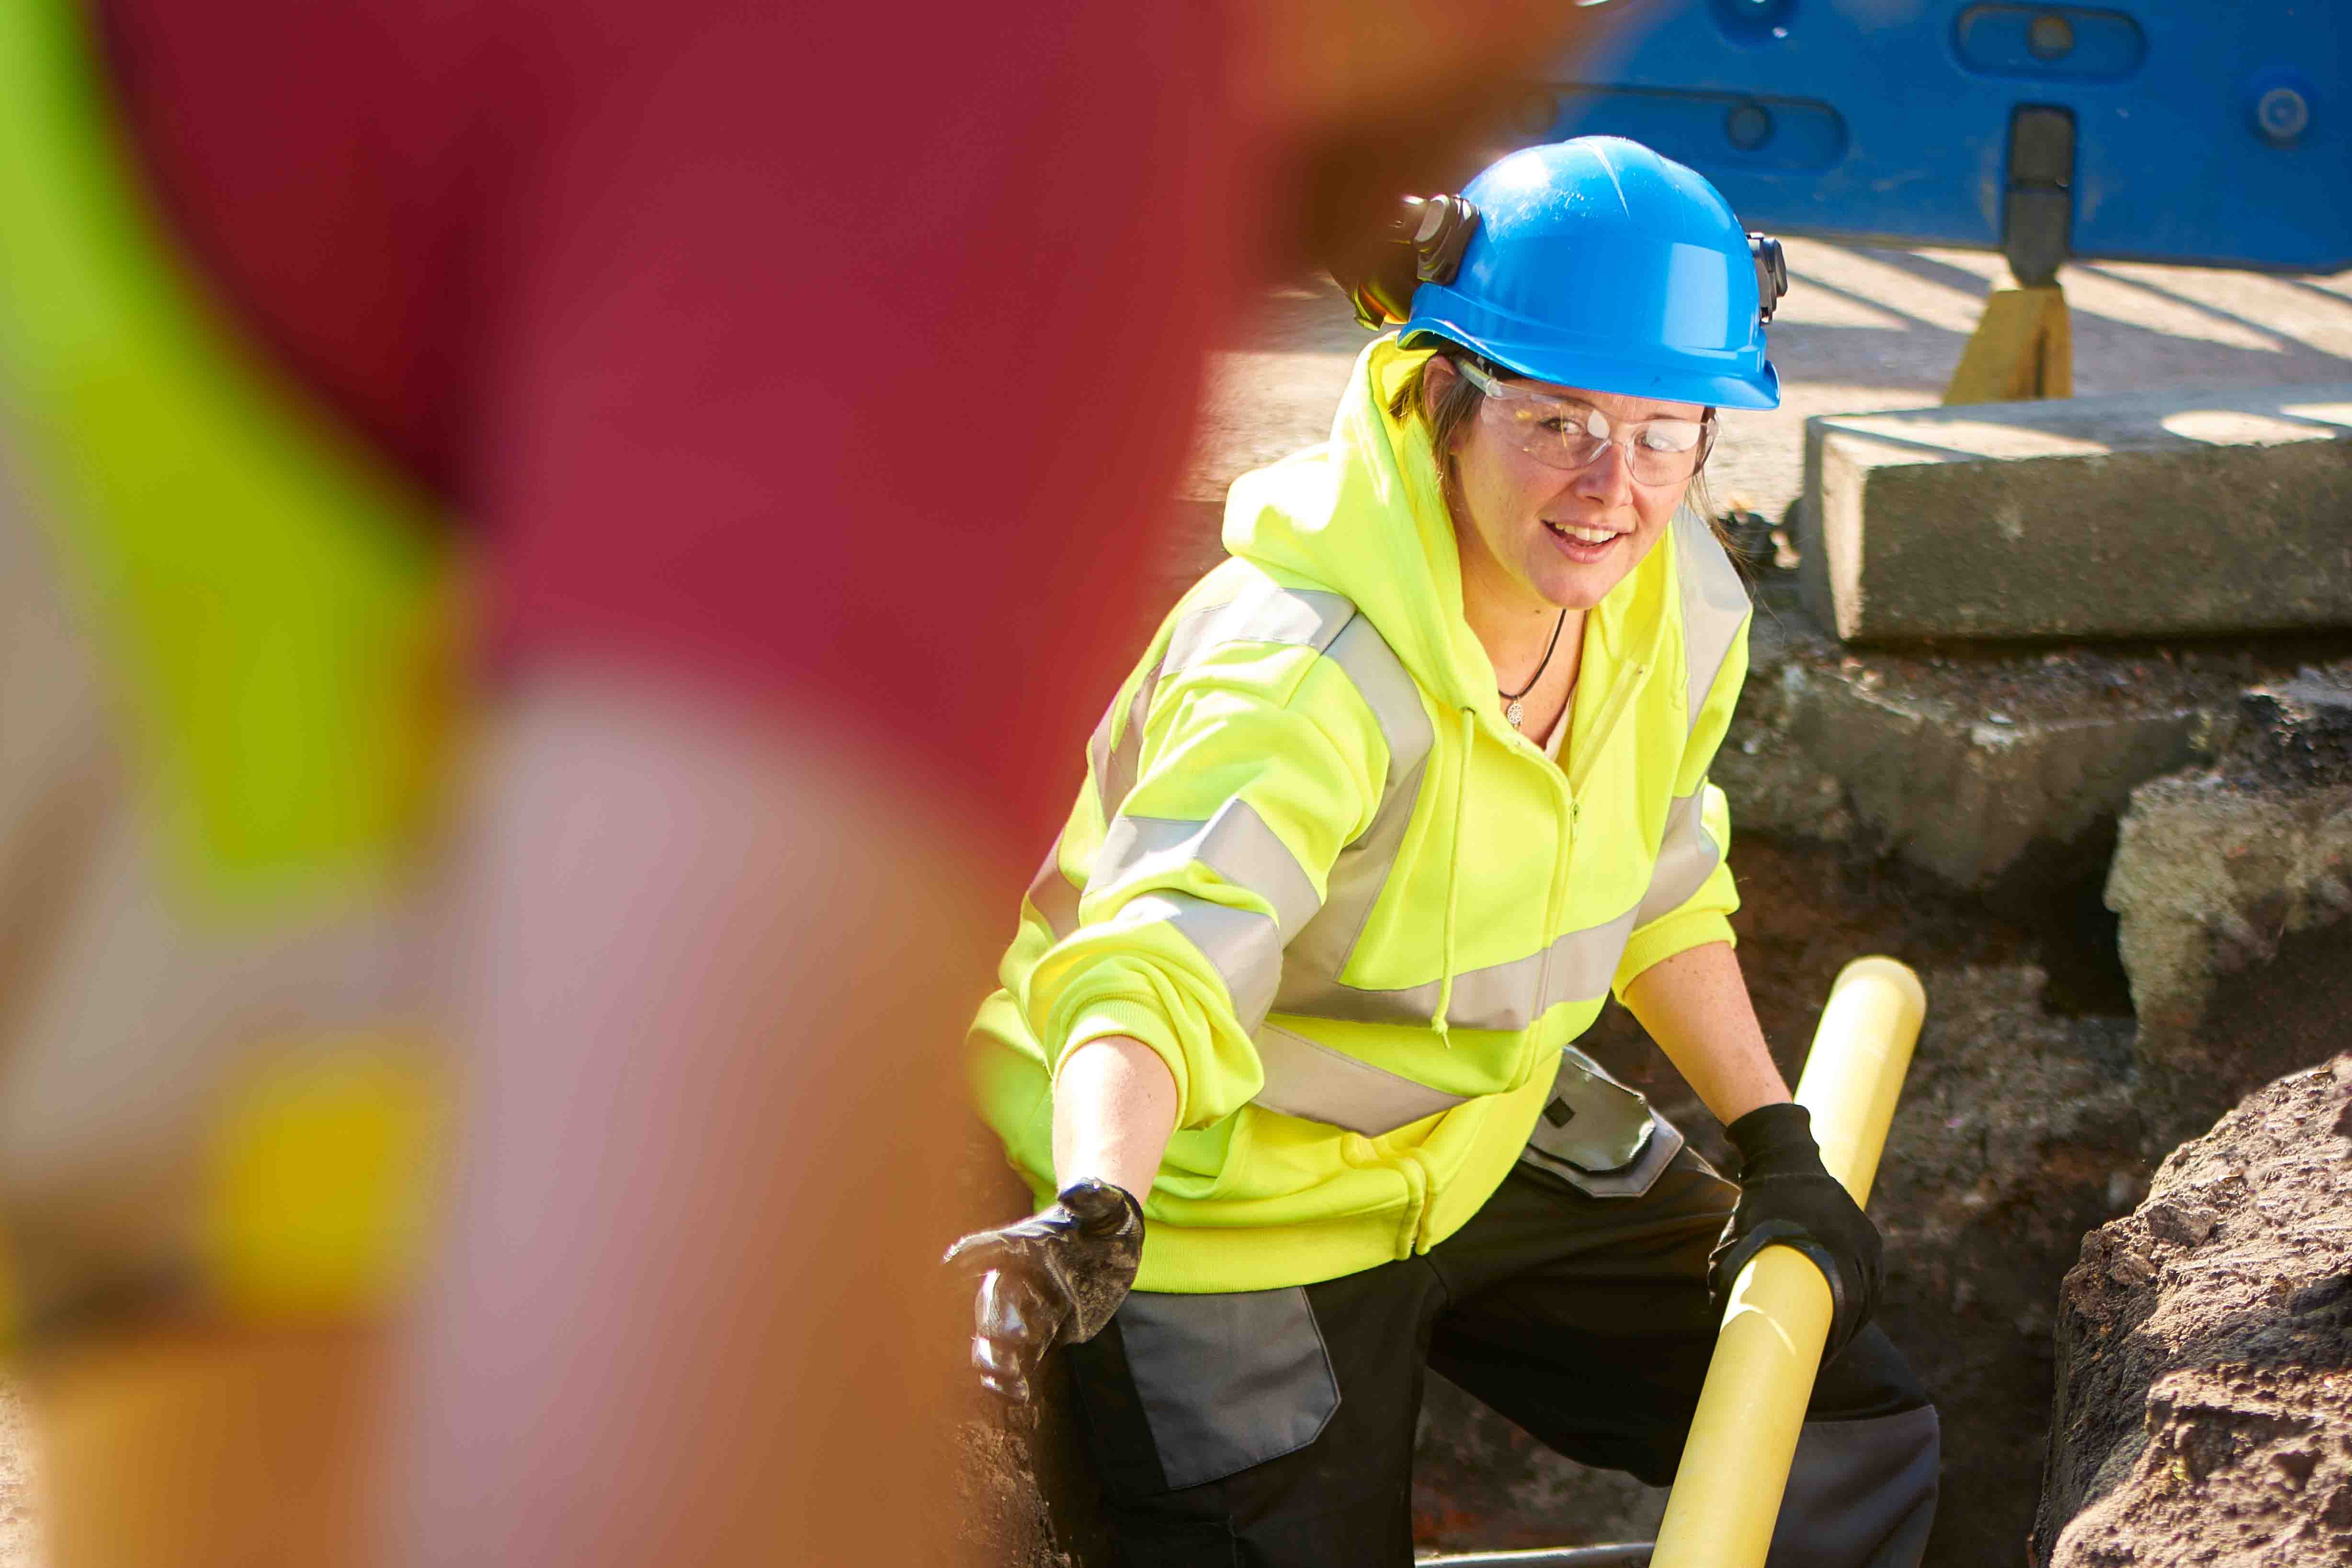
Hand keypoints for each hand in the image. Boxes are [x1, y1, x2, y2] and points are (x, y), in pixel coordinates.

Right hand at [942, 1178, 1144, 1404]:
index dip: (979, 1273)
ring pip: (1001, 1340)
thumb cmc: (1100, 1216)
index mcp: (1023, 1249)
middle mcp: (1020, 1281)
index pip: (993, 1259)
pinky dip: (1017, 1378)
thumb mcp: (1101, 1206)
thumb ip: (1092, 1199)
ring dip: (999, 1361)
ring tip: (1009, 1383)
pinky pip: (1026, 1358)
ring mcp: (1031, 1308)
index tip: (963, 1286)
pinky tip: (1018, 1397)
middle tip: (1011, 1347)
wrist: (1112, 1237)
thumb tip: (1079, 1190)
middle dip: (996, 1331)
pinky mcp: (1048, 1331)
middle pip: (995, 1309)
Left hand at [1707, 1102, 1883, 1358]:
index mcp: (1827, 1247)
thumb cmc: (1758, 1204)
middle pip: (1860, 1306)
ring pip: (1871, 1295)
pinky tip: (1853, 1318)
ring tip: (1837, 1343)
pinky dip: (1867, 1300)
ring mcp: (1866, 1239)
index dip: (1835, 1340)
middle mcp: (1854, 1244)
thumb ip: (1725, 1271)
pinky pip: (1875, 1277)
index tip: (1819, 1360)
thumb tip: (1713, 1313)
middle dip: (1845, 1337)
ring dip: (1857, 1322)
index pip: (1842, 1307)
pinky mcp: (1870, 1236)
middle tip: (1825, 1358)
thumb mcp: (1738, 1236)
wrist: (1786, 1159)